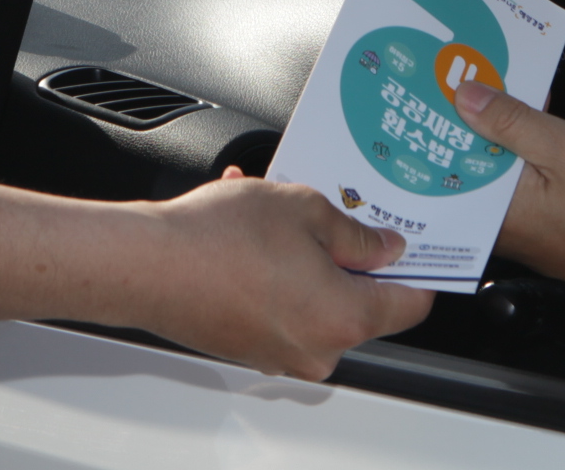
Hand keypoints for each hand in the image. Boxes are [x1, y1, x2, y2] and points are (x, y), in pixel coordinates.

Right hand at [149, 173, 430, 379]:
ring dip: (307, 259)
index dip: (417, 269)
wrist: (147, 266)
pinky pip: (280, 307)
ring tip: (279, 212)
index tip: (414, 246)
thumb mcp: (305, 209)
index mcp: (344, 318)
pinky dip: (276, 274)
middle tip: (334, 214)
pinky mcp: (249, 348)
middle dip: (350, 256)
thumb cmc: (220, 239)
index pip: (410, 305)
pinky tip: (251, 231)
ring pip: (315, 300)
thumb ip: (356, 233)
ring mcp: (281, 355)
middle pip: (360, 303)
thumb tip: (384, 247)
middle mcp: (317, 349)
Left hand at [451, 83, 564, 425]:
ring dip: (489, 127)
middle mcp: (491, 221)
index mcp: (490, 203)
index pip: (444, 149)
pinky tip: (524, 120)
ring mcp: (511, 226)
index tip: (435, 71)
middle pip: (462, 156)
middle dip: (462, 111)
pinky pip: (507, 180)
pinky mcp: (530, 226)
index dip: (439, 107)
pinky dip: (511, 150)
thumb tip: (464, 96)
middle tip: (463, 65)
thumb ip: (512, 122)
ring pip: (486, 166)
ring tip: (494, 82)